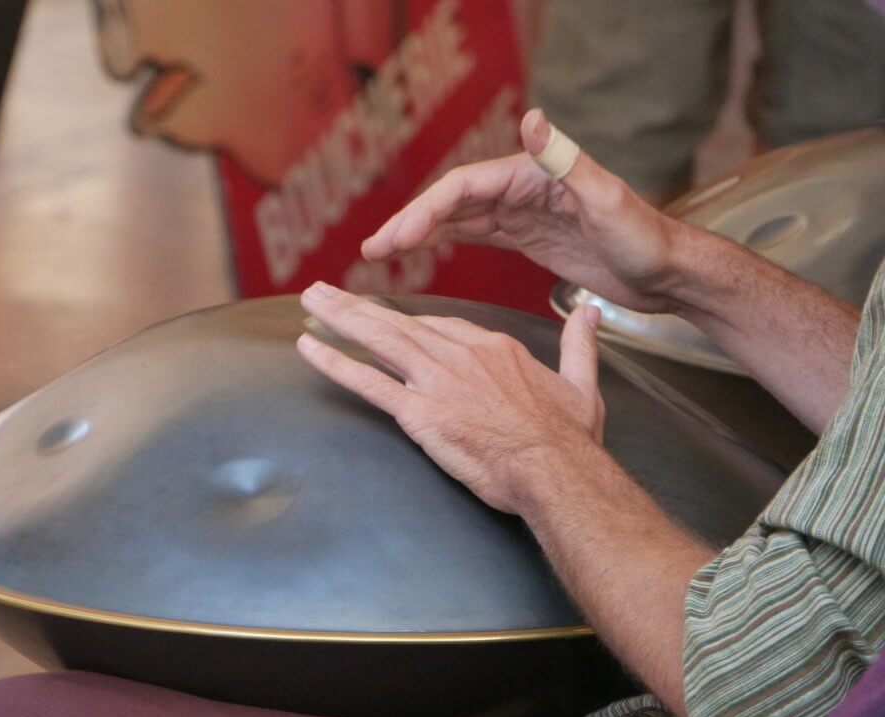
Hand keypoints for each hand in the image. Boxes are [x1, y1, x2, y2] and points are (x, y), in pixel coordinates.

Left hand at [297, 282, 604, 515]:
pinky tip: (310, 348)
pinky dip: (337, 364)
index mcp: (494, 348)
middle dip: (358, 306)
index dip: (409, 322)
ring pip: (380, 341)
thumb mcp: (582, 384)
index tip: (387, 317)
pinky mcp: (420, 413)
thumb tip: (590, 314)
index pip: (441, 326)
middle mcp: (460, 356)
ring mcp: (437, 382)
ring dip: (340, 318)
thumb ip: (580, 345)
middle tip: (324, 291)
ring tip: (311, 301)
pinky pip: (370, 383)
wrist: (556, 471)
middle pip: (400, 323)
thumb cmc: (570, 439)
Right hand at [360, 109, 683, 313]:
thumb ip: (567, 159)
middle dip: (410, 224)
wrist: (667, 273)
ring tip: (381, 253)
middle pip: (452, 202)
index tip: (398, 237)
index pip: (465, 187)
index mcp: (534, 175)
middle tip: (373, 250)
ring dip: (419, 233)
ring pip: (457, 219)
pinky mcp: (527, 238)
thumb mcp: (607, 199)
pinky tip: (421, 254)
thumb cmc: (645, 237)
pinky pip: (475, 235)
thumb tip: (531, 118)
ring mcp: (522, 213)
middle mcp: (523, 188)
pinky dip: (444, 242)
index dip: (426, 210)